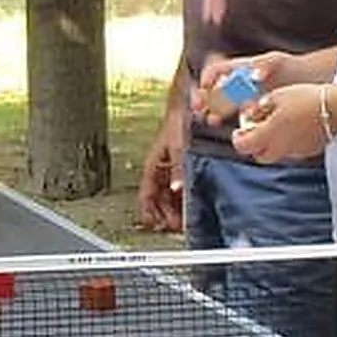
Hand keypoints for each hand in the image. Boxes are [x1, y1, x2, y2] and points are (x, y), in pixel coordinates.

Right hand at [136, 118, 185, 232]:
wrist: (185, 109)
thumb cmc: (177, 123)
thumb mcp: (178, 148)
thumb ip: (178, 169)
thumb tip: (177, 188)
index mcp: (152, 167)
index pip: (145, 196)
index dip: (148, 212)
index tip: (156, 225)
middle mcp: (160, 171)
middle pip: (157, 201)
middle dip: (165, 215)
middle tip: (176, 226)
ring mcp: (170, 170)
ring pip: (168, 197)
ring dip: (175, 209)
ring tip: (184, 220)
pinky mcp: (181, 168)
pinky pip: (178, 189)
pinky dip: (183, 199)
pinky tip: (191, 205)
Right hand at [193, 51, 295, 125]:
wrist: (306, 81)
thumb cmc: (290, 67)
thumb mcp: (276, 61)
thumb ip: (264, 66)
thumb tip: (254, 77)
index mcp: (239, 68)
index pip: (216, 70)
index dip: (208, 77)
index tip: (205, 86)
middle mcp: (237, 82)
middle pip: (213, 88)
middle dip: (203, 98)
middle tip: (198, 108)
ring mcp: (243, 96)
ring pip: (220, 104)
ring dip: (212, 111)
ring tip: (211, 120)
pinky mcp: (251, 110)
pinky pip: (234, 115)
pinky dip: (227, 118)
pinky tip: (226, 125)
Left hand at [230, 84, 328, 163]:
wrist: (335, 107)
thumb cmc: (304, 98)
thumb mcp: (275, 97)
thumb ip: (259, 109)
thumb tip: (251, 115)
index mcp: (269, 134)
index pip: (244, 146)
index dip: (238, 140)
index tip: (238, 131)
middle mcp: (281, 147)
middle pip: (259, 156)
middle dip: (254, 145)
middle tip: (255, 131)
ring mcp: (296, 151)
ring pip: (276, 155)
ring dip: (270, 145)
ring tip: (275, 126)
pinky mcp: (309, 150)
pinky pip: (292, 151)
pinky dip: (286, 143)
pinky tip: (292, 127)